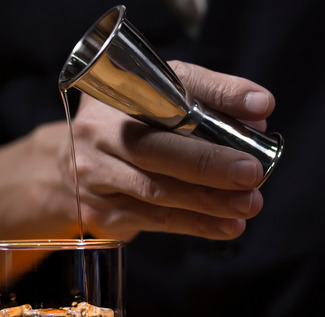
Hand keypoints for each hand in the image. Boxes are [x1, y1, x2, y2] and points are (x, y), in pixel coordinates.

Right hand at [67, 61, 273, 240]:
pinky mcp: (99, 210)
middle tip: (252, 171)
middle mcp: (98, 130)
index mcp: (118, 92)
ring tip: (248, 203)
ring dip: (208, 200)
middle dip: (208, 162)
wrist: (65, 174)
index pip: (172, 84)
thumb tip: (257, 114)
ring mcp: (94, 173)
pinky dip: (195, 223)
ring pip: (155, 189)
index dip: (217, 93)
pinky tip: (226, 226)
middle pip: (154, 146)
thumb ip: (207, 104)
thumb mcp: (156, 106)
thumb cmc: (126, 134)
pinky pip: (153, 218)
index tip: (259, 105)